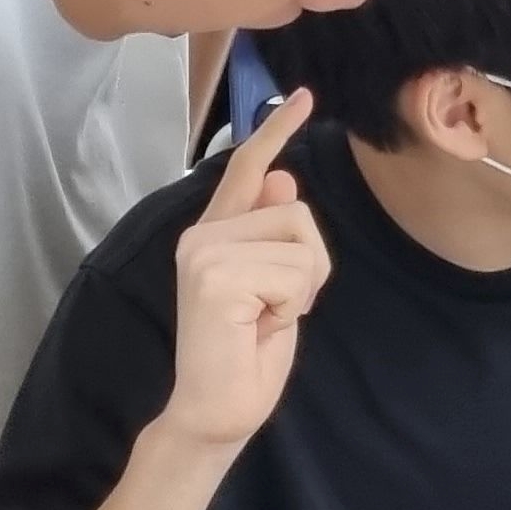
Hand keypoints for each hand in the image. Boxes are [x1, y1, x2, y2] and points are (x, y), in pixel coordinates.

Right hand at [156, 91, 330, 450]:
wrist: (216, 413)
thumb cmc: (246, 357)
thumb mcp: (274, 286)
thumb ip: (272, 236)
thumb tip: (281, 178)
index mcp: (214, 235)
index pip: (246, 169)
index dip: (275, 131)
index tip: (302, 96)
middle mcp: (202, 234)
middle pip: (297, 213)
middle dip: (308, 266)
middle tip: (273, 310)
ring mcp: (204, 251)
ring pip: (301, 241)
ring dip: (301, 288)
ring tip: (265, 319)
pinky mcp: (214, 274)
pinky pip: (295, 272)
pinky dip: (292, 306)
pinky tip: (258, 327)